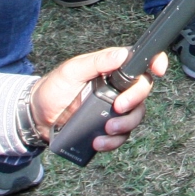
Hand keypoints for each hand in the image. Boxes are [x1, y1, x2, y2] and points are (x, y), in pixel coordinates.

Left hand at [31, 47, 168, 155]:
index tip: (157, 70)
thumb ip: (97, 61)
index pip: (140, 63)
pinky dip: (113, 141)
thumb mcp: (73, 70)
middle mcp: (118, 88)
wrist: (37, 118)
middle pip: (143, 91)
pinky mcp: (108, 129)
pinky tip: (98, 142)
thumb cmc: (53, 88)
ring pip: (136, 116)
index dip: (155, 63)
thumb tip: (122, 54)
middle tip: (117, 107)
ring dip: (125, 125)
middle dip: (135, 100)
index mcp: (113, 70)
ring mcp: (114, 110)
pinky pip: (121, 136)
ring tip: (107, 130)